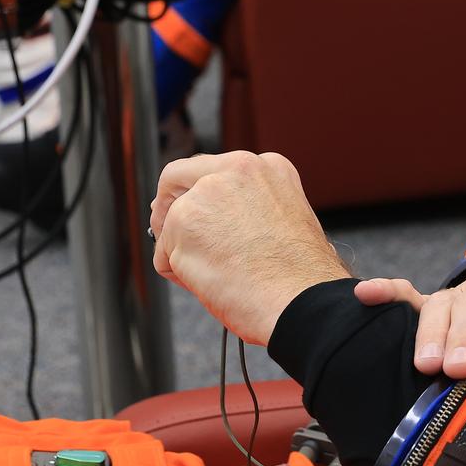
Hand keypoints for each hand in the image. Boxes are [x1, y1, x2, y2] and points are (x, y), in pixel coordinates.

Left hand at [151, 151, 349, 346]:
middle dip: (168, 207)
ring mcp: (206, 194)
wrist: (301, 298)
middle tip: (168, 234)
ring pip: (171, 223)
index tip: (198, 214)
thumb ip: (248, 209)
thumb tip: (218, 222)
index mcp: (269, 167)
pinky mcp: (182, 224)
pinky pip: (164, 255)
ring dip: (183, 252)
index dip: (199, 195)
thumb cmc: (301, 275)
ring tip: (219, 275)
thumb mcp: (287, 221)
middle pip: (177, 177)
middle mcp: (236, 171)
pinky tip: (212, 282)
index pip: (214, 171)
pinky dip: (180, 275)